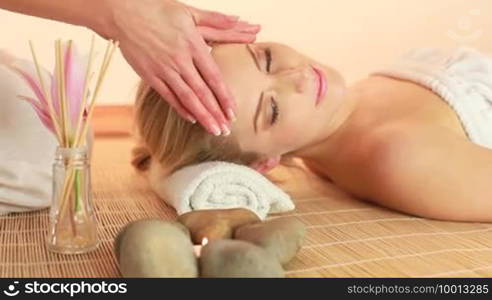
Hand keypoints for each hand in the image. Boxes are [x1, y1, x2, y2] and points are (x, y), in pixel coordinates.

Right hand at [101, 0, 259, 135]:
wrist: (124, 13)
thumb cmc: (158, 10)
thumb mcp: (189, 12)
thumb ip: (215, 20)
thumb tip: (238, 19)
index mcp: (193, 45)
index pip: (214, 77)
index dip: (225, 97)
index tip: (233, 112)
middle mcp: (180, 61)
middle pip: (203, 93)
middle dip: (216, 113)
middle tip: (227, 129)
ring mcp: (164, 70)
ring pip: (187, 98)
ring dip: (202, 116)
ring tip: (214, 130)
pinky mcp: (150, 75)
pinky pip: (168, 96)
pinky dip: (181, 109)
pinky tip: (192, 119)